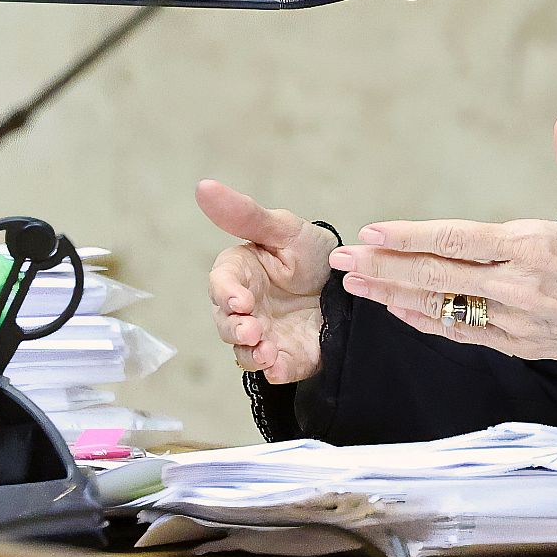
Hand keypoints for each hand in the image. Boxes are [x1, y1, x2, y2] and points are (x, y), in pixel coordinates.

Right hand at [197, 179, 335, 383]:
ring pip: (243, 351)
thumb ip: (245, 215)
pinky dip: (273, 371)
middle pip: (225, 323)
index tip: (239, 300)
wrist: (353, 286)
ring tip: (266, 352)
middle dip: (235, 329)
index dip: (226, 294)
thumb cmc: (312, 253)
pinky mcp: (286, 358)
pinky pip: (273, 370)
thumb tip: (203, 186)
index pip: (221, 284)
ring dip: (250, 354)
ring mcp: (265, 335)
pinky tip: (277, 367)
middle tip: (251, 330)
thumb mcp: (285, 229)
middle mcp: (247, 308)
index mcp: (241, 274)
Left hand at [327, 114, 556, 366]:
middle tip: (341, 262)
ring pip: (442, 307)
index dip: (407, 237)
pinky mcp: (521, 345)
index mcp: (534, 247)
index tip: (370, 233)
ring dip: (394, 296)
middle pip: (435, 276)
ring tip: (355, 286)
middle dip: (382, 267)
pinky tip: (400, 312)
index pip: (455, 240)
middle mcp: (517, 285)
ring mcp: (516, 319)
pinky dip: (427, 322)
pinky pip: (463, 333)